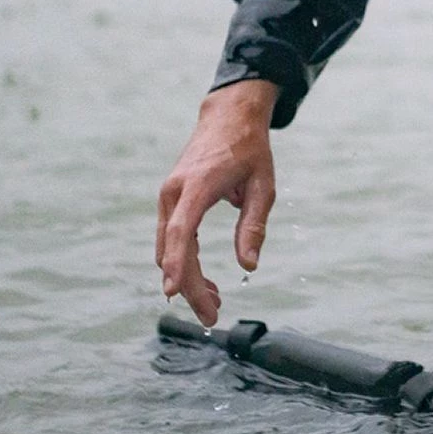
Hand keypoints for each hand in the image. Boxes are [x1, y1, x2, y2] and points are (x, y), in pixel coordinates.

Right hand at [155, 80, 278, 325]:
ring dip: (186, 278)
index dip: (176, 264)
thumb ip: (254, 224)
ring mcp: (168, 195)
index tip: (175, 293)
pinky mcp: (170, 200)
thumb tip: (249, 265)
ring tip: (214, 302)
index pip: (180, 231)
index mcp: (198, 185)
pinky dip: (183, 262)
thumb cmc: (249, 149)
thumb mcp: (264, 185)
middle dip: (188, 287)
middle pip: (172, 248)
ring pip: (167, 248)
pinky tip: (204, 282)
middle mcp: (174, 191)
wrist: (228, 117)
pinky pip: (171, 238)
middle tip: (212, 317)